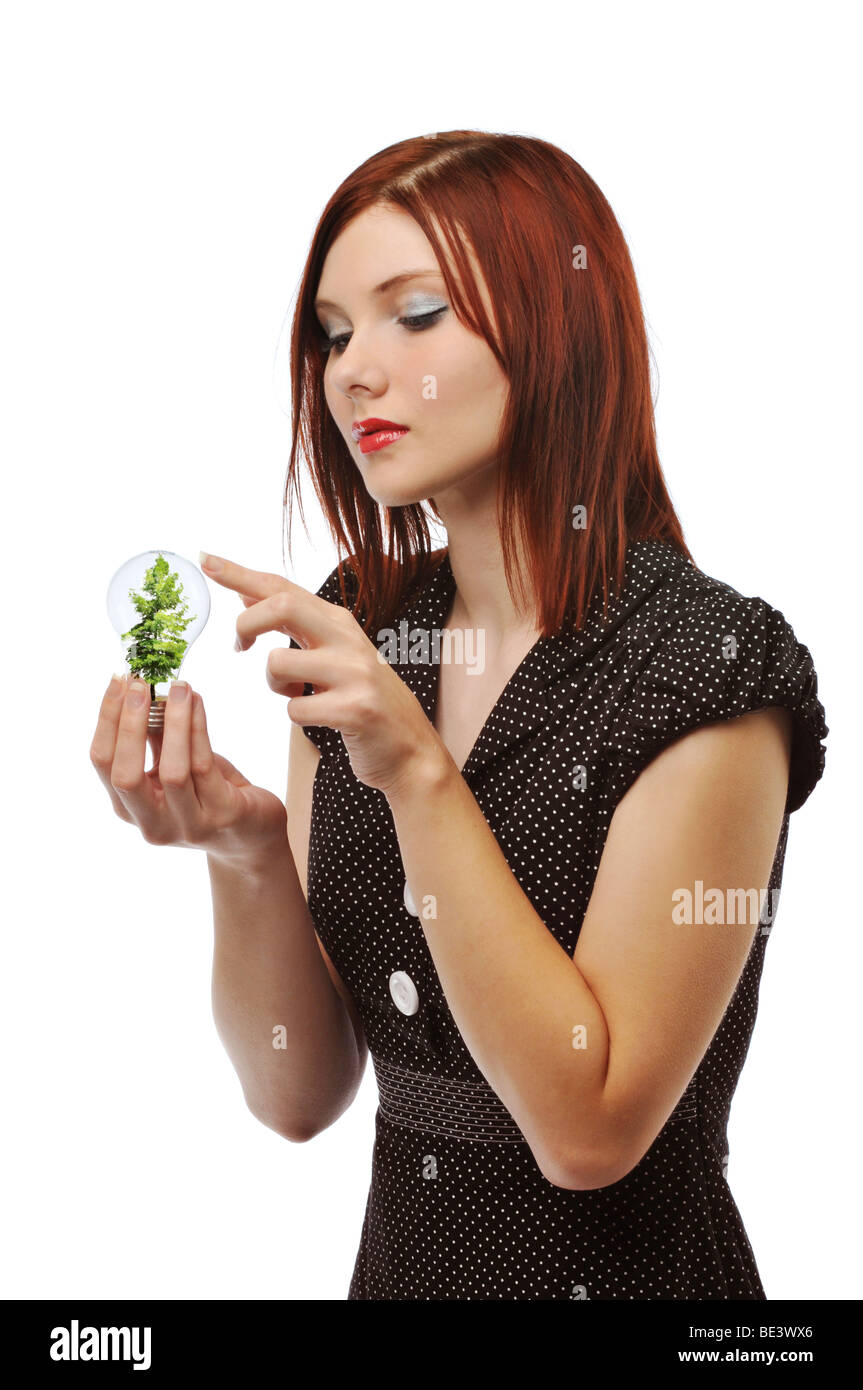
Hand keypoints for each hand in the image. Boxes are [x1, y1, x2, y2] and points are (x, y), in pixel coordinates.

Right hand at [90, 675, 287, 864]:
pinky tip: (198, 703)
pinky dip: (198, 730)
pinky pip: (205, 767)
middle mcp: (153, 823)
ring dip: (173, 722)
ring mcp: (188, 825)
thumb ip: (156, 738)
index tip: (118, 681)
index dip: (107, 720)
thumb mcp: (175, 765)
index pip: (104, 763)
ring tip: (178, 686)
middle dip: (128, 725)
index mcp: (131, 808)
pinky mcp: (222, 816)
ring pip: (172, 771)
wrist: (253, 836)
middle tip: (139, 684)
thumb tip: (144, 690)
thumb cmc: (209, 794)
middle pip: (125, 776)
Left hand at [201, 552, 447, 795]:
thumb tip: (246, 594)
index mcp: (338, 622)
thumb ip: (293, 625)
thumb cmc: (361, 700)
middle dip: (246, 623)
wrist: (409, 749)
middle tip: (238, 646)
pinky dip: (297, 716)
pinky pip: (295, 709)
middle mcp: (348, 639)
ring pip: (278, 663)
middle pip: (280, 606)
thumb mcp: (330, 654)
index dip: (239, 574)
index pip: (281, 587)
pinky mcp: (356, 709)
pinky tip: (320, 718)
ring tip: (296, 695)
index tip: (205, 559)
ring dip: (273, 685)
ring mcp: (355, 673)